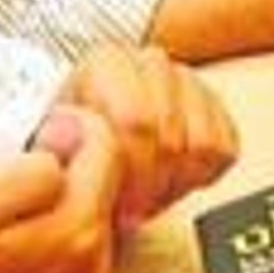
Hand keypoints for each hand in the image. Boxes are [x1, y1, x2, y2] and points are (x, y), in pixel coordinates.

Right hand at [0, 122, 121, 272]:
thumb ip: (31, 171)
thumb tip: (67, 154)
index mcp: (72, 236)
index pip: (108, 157)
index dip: (79, 129)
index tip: (49, 127)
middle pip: (101, 200)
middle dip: (69, 178)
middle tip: (10, 177)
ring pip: (86, 241)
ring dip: (58, 222)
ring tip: (0, 225)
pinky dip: (50, 264)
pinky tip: (5, 264)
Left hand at [43, 44, 237, 230]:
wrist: (86, 122)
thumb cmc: (67, 136)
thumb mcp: (50, 141)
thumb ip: (58, 151)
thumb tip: (64, 166)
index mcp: (107, 62)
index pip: (135, 122)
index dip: (128, 175)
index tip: (114, 208)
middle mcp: (150, 63)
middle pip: (170, 141)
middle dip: (149, 187)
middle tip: (129, 210)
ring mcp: (186, 82)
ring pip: (201, 147)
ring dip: (171, 184)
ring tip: (144, 196)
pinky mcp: (213, 105)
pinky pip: (223, 150)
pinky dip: (197, 176)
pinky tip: (166, 181)